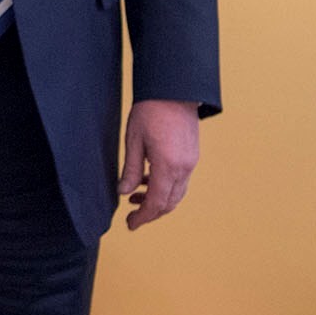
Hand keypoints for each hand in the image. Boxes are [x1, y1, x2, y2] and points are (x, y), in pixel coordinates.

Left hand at [117, 99, 199, 229]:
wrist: (173, 89)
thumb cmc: (150, 110)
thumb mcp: (133, 140)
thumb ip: (131, 169)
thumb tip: (123, 192)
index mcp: (168, 166)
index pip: (156, 203)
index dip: (142, 217)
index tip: (130, 224)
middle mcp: (184, 168)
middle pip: (169, 203)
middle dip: (150, 213)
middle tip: (132, 215)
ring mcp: (191, 162)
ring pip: (177, 193)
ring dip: (158, 200)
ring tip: (135, 195)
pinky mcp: (192, 155)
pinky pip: (181, 181)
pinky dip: (166, 187)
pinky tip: (148, 180)